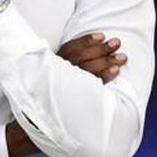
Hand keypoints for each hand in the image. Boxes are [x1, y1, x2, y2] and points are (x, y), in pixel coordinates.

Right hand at [6, 33, 125, 156]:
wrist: (34, 120)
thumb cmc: (45, 93)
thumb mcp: (48, 73)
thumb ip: (61, 63)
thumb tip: (83, 50)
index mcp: (52, 64)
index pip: (71, 48)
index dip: (86, 41)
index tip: (100, 35)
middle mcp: (58, 72)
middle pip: (83, 57)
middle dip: (101, 49)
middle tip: (116, 43)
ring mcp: (66, 83)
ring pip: (89, 68)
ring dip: (107, 61)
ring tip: (121, 57)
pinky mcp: (74, 96)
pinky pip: (92, 85)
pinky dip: (105, 76)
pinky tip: (115, 72)